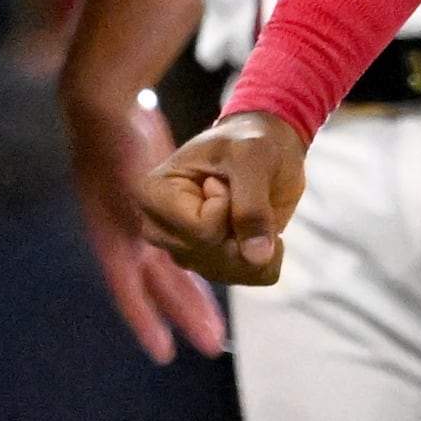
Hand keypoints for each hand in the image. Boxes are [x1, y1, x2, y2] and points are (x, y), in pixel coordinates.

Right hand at [66, 88, 229, 361]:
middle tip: (213, 343)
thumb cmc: (117, 147)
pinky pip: (179, 237)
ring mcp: (137, 215)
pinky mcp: (153, 198)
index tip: (165, 354)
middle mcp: (123, 233)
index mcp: (112, 236)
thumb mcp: (146, 192)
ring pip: (171, 262)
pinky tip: (217, 262)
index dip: (146, 323)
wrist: (106, 103)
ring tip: (218, 319)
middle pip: (157, 283)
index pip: (129, 291)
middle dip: (184, 312)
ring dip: (195, 288)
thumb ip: (191, 220)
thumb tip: (229, 258)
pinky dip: (197, 253)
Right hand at [133, 109, 307, 286]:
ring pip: (228, 272)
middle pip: (209, 256)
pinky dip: (267, 258)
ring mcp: (184, 249)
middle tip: (243, 194)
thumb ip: (251, 205)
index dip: (226, 208)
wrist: (264, 146)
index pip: (198, 230)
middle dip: (241, 231)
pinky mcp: (210, 263)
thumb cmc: (247, 141)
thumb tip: (256, 256)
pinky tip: (263, 231)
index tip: (223, 179)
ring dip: (255, 245)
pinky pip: (247, 279)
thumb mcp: (251, 157)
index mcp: (154, 194)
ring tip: (253, 210)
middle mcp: (161, 228)